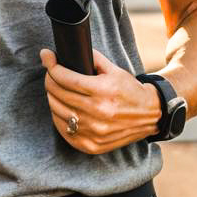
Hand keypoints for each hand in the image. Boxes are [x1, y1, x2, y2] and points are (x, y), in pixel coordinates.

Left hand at [39, 47, 161, 153]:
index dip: (51, 65)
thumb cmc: (130, 91)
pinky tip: (61, 107)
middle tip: (51, 72)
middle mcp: (96, 113)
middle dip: (50, 79)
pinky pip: (63, 129)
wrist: (150, 116)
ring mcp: (93, 132)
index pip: (65, 77)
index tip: (46, 56)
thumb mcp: (114, 70)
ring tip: (56, 89)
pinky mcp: (90, 145)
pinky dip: (58, 116)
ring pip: (56, 111)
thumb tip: (68, 51)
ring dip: (52, 97)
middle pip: (57, 93)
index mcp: (102, 91)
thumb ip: (92, 58)